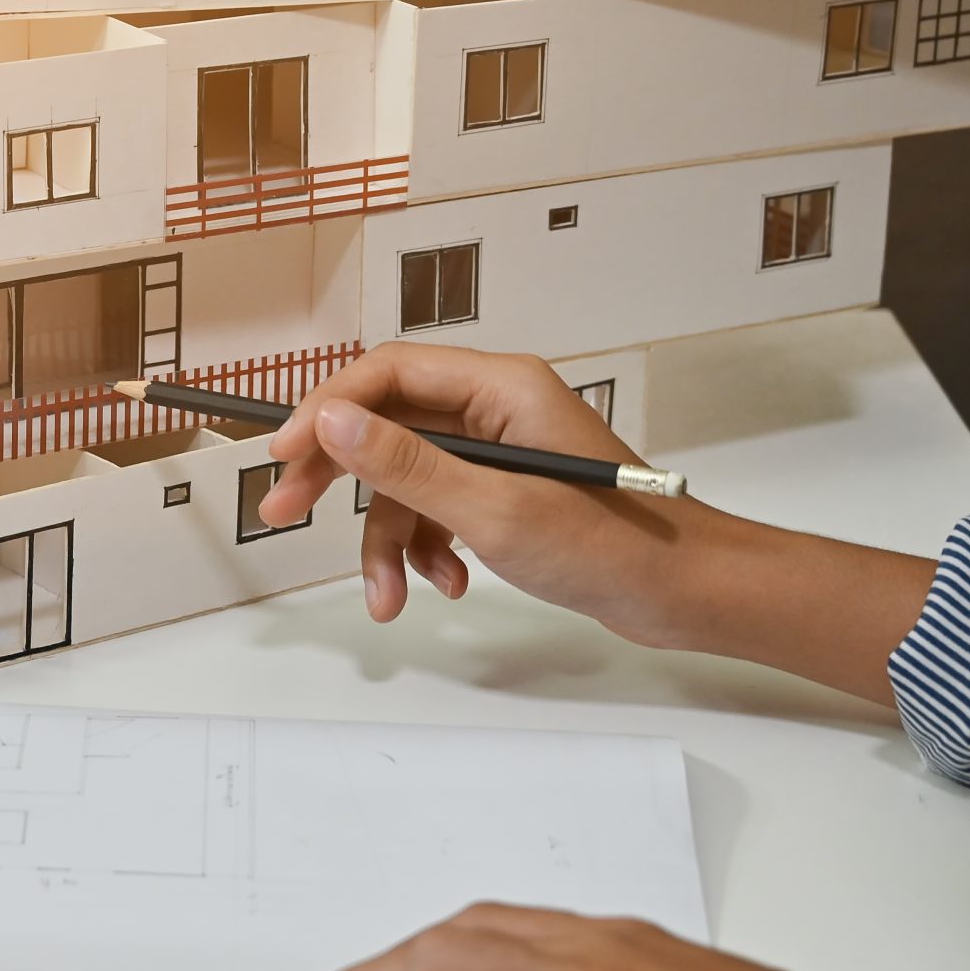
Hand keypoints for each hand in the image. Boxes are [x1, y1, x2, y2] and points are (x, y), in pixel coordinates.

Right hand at [259, 344, 704, 640]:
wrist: (685, 593)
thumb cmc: (612, 545)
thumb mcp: (494, 510)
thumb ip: (408, 465)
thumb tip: (334, 420)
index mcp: (500, 388)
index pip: (387, 373)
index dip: (326, 408)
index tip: (284, 455)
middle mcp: (497, 408)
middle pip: (387, 424)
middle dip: (338, 475)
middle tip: (284, 512)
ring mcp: (501, 452)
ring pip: (408, 481)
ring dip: (390, 540)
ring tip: (389, 597)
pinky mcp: (507, 493)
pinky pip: (439, 509)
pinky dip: (429, 550)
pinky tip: (448, 585)